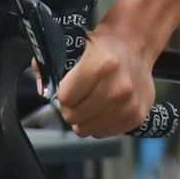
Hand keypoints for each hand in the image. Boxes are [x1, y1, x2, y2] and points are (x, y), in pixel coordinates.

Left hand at [55, 16, 158, 143]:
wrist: (135, 46)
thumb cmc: (104, 47)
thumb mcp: (75, 45)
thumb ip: (50, 65)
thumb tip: (42, 88)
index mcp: (101, 64)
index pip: (65, 97)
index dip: (62, 93)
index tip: (67, 88)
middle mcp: (118, 87)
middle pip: (74, 117)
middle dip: (71, 108)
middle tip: (78, 97)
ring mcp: (129, 104)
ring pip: (88, 129)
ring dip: (85, 119)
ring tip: (91, 102)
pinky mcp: (137, 117)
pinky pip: (104, 133)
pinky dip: (100, 123)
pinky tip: (104, 107)